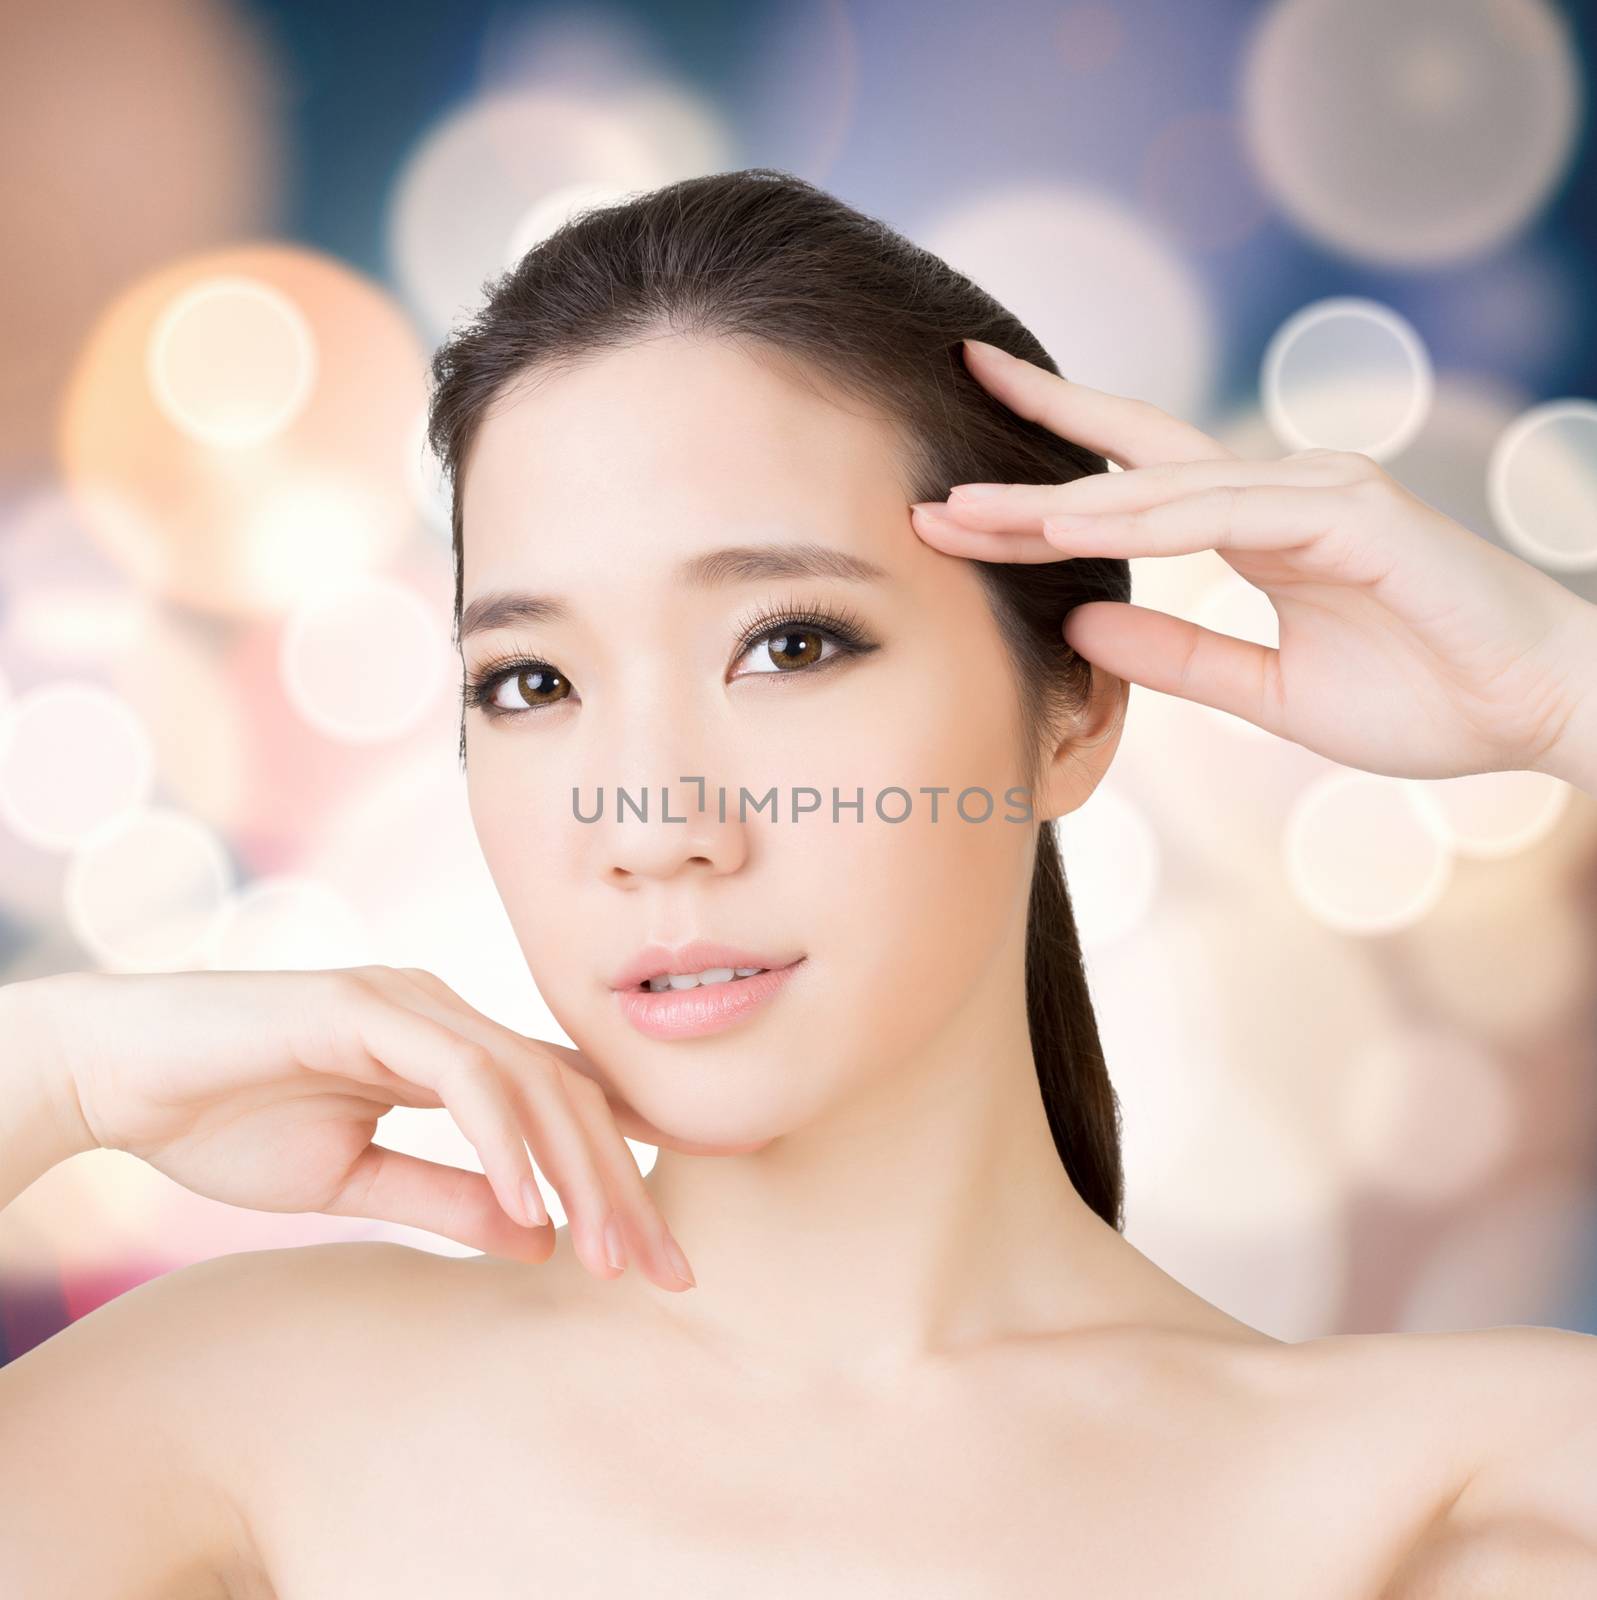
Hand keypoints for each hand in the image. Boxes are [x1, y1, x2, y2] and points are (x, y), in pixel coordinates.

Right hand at [15, 966, 703, 1289]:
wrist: (114, 1074)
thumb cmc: (226, 1119)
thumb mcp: (354, 1180)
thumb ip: (447, 1199)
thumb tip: (542, 1242)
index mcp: (450, 1049)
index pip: (561, 1106)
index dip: (618, 1173)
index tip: (658, 1255)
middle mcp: (445, 1014)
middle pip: (568, 1095)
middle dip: (623, 1185)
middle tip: (665, 1271)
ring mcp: (410, 1000)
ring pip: (532, 1082)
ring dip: (578, 1172)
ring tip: (610, 1255)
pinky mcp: (366, 1004)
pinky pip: (462, 1074)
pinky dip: (504, 1141)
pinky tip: (530, 1206)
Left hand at [910, 338, 1596, 785]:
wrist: (1540, 715)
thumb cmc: (1426, 698)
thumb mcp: (1266, 692)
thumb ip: (1178, 657)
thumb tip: (1080, 627)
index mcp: (1259, 528)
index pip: (1136, 487)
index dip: (1050, 477)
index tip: (960, 487)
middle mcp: (1281, 493)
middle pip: (1133, 462)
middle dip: (1033, 455)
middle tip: (937, 453)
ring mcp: (1320, 492)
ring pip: (1165, 484)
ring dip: (1063, 499)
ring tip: (968, 507)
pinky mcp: (1356, 514)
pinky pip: (1228, 511)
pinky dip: (1147, 518)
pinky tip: (1071, 526)